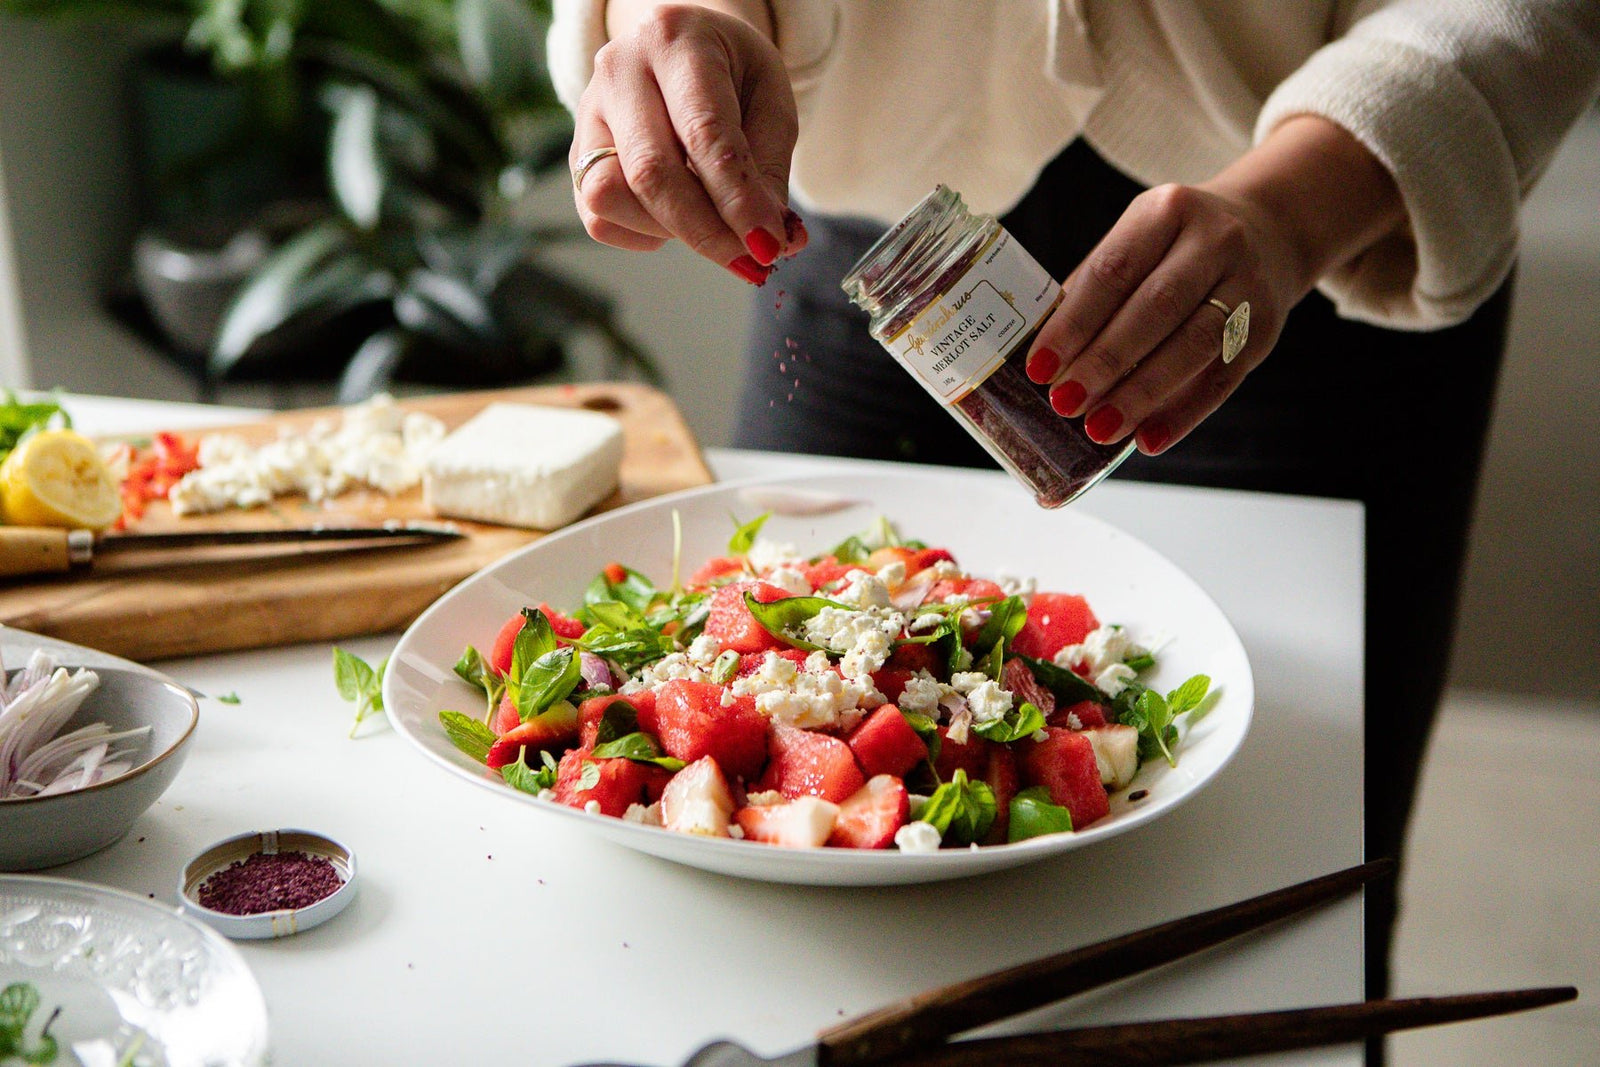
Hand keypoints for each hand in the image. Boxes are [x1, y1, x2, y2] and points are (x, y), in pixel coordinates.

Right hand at [570, 4, 805, 283]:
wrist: (683, 48)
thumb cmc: (733, 76)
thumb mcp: (770, 103)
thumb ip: (770, 170)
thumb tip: (776, 241)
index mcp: (675, 39)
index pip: (704, 132)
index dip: (737, 200)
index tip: (769, 246)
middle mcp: (619, 69)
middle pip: (651, 172)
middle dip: (706, 231)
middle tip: (752, 262)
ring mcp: (587, 112)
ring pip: (610, 197)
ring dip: (668, 230)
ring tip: (709, 220)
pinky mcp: (576, 154)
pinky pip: (599, 218)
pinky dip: (643, 233)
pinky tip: (675, 215)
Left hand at [1024, 116, 1402, 454]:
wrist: (1269, 232)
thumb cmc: (1176, 249)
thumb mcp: (1137, 243)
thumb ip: (1093, 294)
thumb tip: (1048, 362)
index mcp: (1166, 212)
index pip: (1113, 270)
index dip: (1073, 322)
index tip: (1039, 366)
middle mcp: (1215, 240)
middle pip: (1156, 307)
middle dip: (1106, 360)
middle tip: (1065, 402)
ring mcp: (1248, 284)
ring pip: (1193, 345)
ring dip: (1142, 393)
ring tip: (1100, 428)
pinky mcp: (1265, 329)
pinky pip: (1222, 379)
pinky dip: (1183, 415)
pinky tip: (1147, 439)